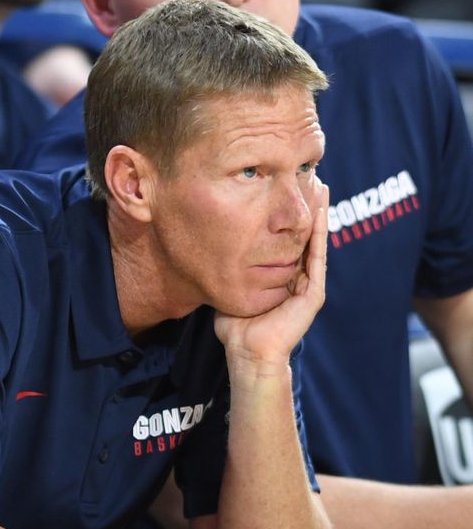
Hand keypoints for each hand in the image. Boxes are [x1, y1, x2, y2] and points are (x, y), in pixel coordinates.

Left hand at [215, 184, 328, 368]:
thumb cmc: (235, 327)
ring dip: (318, 212)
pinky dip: (320, 233)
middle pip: (304, 234)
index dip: (288, 213)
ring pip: (315, 240)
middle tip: (308, 175)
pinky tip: (320, 212)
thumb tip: (207, 246)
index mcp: (281, 276)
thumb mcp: (231, 286)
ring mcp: (308, 285)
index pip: (288, 238)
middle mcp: (298, 277)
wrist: (247, 353)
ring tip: (320, 184)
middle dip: (307, 206)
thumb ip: (228, 268)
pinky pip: (317, 257)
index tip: (286, 186)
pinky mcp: (313, 294)